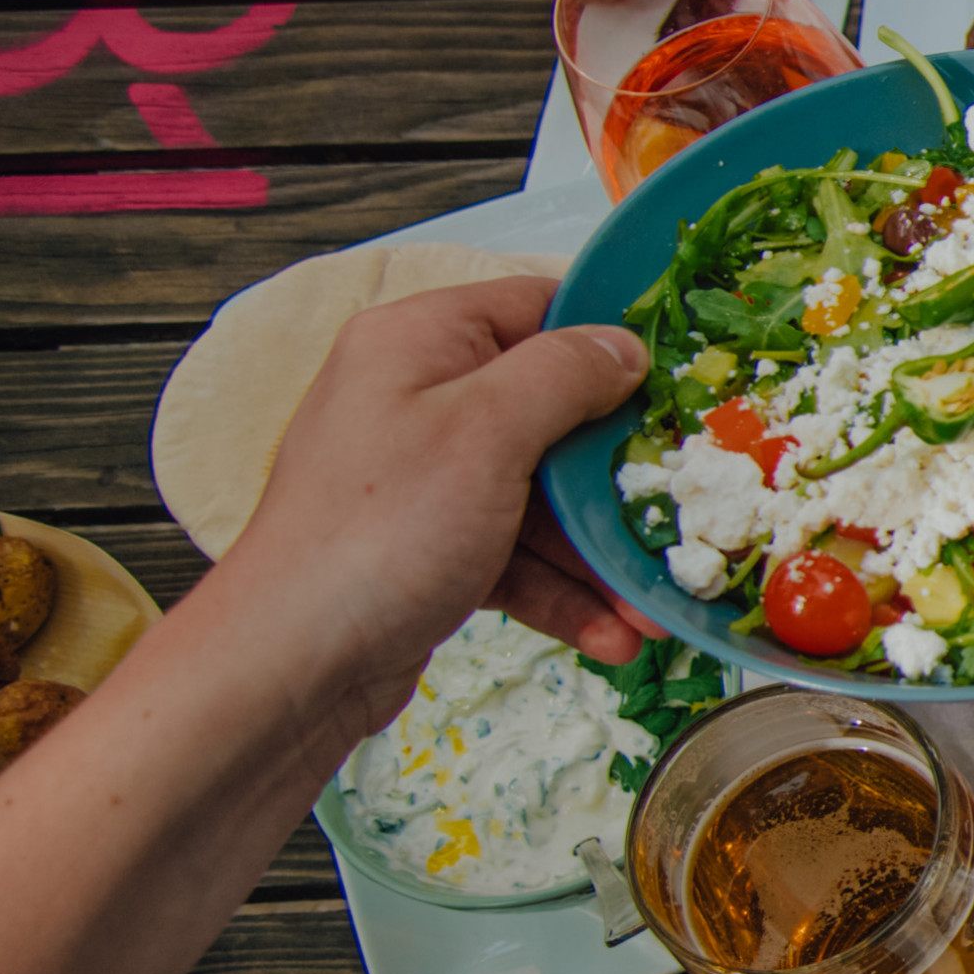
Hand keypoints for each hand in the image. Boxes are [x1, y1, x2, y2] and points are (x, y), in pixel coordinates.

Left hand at [220, 276, 653, 742]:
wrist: (293, 665)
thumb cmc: (379, 533)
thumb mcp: (486, 431)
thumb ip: (564, 373)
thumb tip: (624, 346)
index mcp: (420, 344)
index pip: (537, 308)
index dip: (612, 341)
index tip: (681, 383)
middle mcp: (419, 400)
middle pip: (554, 414)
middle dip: (618, 478)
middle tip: (681, 511)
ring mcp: (426, 479)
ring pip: (543, 497)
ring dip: (601, 553)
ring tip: (650, 606)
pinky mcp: (432, 548)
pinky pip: (519, 555)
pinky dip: (564, 592)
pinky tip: (612, 634)